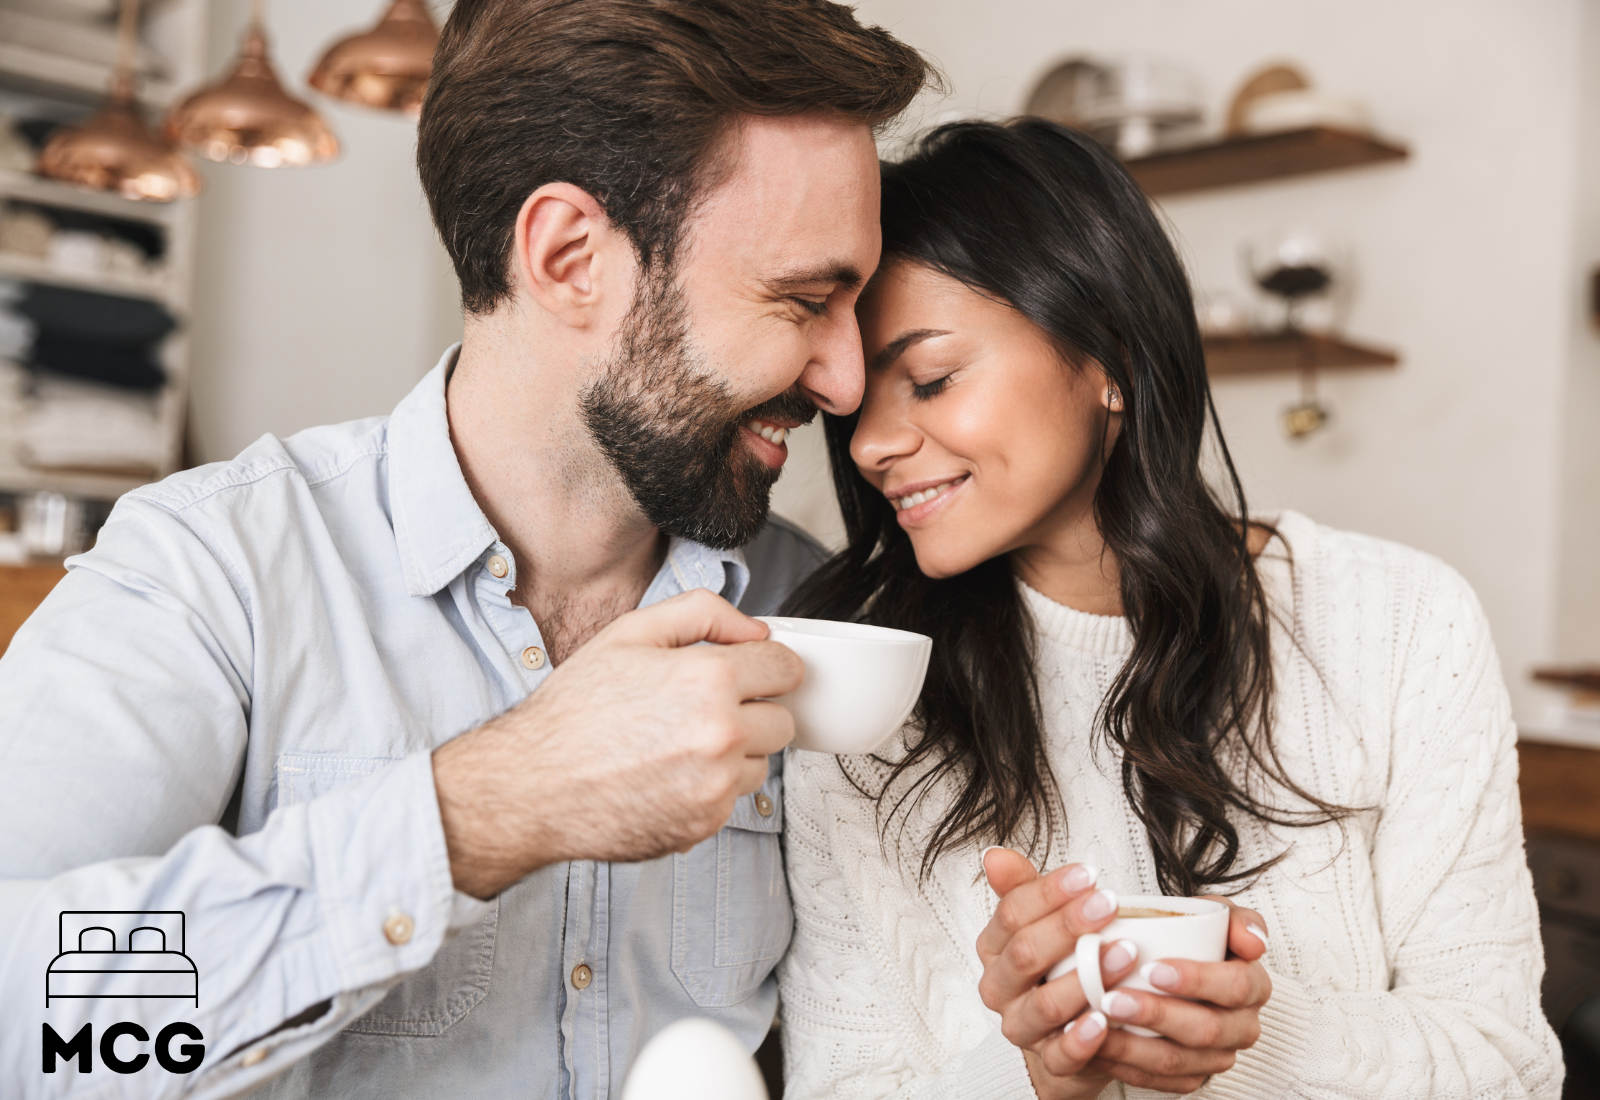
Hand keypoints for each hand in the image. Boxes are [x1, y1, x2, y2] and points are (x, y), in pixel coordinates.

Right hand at [433, 588, 803, 896]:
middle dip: (753, 710)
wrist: (532, 786)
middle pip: (784, 719)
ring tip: (678, 743)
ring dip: (736, 752)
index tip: (751, 672)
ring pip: (763, 762)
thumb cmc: (574, 711)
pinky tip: (667, 774)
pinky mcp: (705, 823)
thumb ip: (703, 614)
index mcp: (709, 680)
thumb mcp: (630, 633)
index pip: (787, 668)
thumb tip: (757, 631)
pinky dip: (710, 786)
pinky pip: (733, 797)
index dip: (768, 665)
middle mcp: (721, 735)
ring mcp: (716, 784)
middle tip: (704, 708)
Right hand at [976, 849, 1134, 1099]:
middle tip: (1109, 904)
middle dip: (1068, 926)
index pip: (1011, 913)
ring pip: (1045, 1004)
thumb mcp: (1039, 924)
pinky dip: (1083, 1039)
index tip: (1089, 874)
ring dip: (1086, 977)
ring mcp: (1022, 1027)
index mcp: (993, 949)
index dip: (1049, 892)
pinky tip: (1105, 1019)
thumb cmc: (1056, 968)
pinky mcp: (1049, 1061)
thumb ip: (1022, 890)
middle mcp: (1000, 988)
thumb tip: (994, 854)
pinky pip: (1062, 1054)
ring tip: (1125, 953)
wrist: (1066, 1035)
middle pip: (1025, 953)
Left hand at [1082, 896, 1271, 1094]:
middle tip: (1112, 999)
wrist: (1168, 969)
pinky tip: (1096, 1046)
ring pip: (1178, 1061)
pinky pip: (1160, 1082)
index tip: (1153, 970)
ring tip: (1096, 1022)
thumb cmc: (1192, 939)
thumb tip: (1253, 942)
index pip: (1235, 986)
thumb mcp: (1215, 915)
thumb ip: (1236, 918)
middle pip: (1205, 1030)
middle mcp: (1241, 1028)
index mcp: (1253, 987)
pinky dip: (1125, 1066)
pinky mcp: (1191, 1078)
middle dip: (1156, 1015)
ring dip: (1133, 1046)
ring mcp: (1216, 1057)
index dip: (1197, 980)